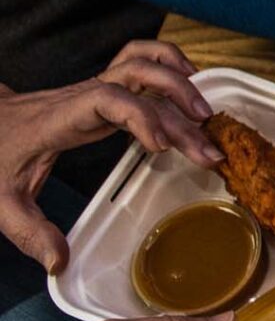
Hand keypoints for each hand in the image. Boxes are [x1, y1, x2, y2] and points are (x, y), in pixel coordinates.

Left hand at [0, 41, 218, 272]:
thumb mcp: (2, 203)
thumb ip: (29, 233)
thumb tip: (60, 262)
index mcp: (59, 120)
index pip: (106, 100)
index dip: (141, 116)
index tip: (161, 147)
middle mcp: (81, 96)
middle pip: (139, 79)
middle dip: (180, 108)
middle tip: (206, 148)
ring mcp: (93, 87)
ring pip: (144, 62)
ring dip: (180, 80)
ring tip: (207, 114)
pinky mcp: (102, 86)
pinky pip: (140, 57)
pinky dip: (170, 63)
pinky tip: (190, 84)